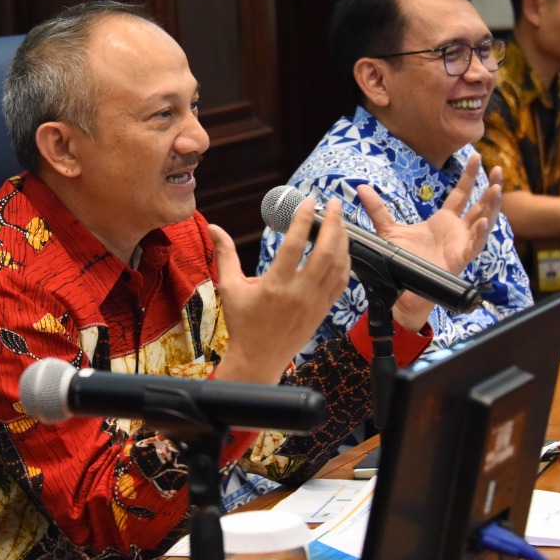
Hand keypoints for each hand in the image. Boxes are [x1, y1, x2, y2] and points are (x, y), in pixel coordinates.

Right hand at [209, 197, 351, 384]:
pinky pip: (341, 282)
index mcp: (274, 286)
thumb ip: (225, 254)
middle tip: (333, 203)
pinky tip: (342, 247)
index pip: (293, 245)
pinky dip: (345, 261)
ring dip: (342, 239)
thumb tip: (213, 227)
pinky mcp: (324, 310)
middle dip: (332, 223)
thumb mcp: (229, 287)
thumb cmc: (242, 323)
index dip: (302, 219)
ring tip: (340, 220)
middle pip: (324, 252)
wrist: (259, 359)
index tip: (308, 200)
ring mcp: (315, 303)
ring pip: (338, 265)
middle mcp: (299, 294)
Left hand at [359, 154, 499, 276]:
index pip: (461, 194)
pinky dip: (480, 232)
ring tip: (497, 188)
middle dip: (490, 186)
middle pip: (479, 204)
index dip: (469, 176)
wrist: (401, 286)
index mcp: (443, 221)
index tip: (476, 157)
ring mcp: (462, 243)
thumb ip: (377, 208)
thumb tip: (361, 188)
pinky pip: (476, 243)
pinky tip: (484, 220)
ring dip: (492, 205)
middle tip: (499, 169)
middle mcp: (457, 230)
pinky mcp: (461, 257)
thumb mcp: (387, 229)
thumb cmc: (401, 260)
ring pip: (484, 221)